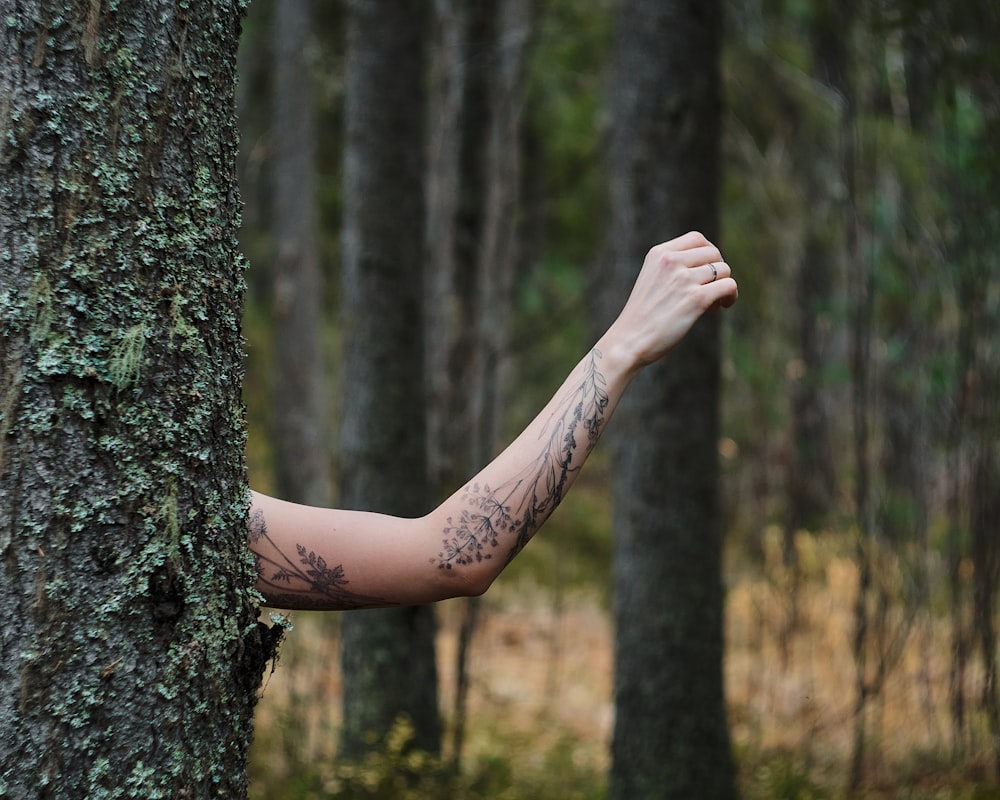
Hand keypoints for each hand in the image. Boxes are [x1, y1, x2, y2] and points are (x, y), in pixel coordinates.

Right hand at [604, 231, 737, 370]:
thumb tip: (711, 266)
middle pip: (713, 253)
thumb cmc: (641, 316)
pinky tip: (721, 307)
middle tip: (709, 291)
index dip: (708, 254)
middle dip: (717, 271)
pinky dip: (730, 296)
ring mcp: (683, 279)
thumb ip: (673, 267)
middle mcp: (670, 261)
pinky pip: (729, 286)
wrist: (629, 341)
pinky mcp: (696, 299)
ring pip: (723, 270)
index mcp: (659, 253)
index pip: (697, 238)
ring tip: (712, 304)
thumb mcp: (652, 280)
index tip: (705, 273)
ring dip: (723, 286)